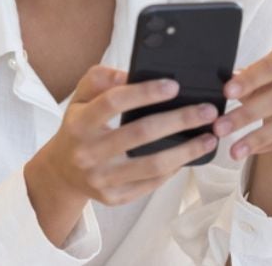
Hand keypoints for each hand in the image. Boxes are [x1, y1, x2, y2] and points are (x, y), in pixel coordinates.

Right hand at [32, 65, 220, 206]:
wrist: (61, 173)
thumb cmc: (79, 128)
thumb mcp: (80, 98)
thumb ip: (100, 78)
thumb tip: (131, 73)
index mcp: (80, 123)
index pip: (114, 102)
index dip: (145, 92)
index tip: (174, 85)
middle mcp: (88, 152)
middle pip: (140, 133)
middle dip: (180, 120)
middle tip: (207, 111)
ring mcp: (101, 178)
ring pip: (152, 165)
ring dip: (187, 150)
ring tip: (210, 137)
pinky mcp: (114, 197)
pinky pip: (152, 183)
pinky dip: (175, 169)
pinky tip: (190, 155)